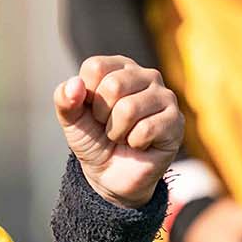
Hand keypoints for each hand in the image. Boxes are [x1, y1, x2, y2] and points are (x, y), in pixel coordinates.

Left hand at [53, 56, 181, 206]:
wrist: (110, 174)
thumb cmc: (93, 138)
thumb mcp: (71, 119)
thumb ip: (65, 99)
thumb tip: (75, 84)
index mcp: (119, 67)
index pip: (95, 67)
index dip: (85, 95)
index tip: (92, 109)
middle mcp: (146, 75)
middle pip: (113, 86)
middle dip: (102, 115)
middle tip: (108, 125)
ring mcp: (165, 97)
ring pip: (129, 109)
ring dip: (117, 132)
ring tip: (122, 135)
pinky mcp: (176, 121)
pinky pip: (146, 129)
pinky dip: (134, 143)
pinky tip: (138, 144)